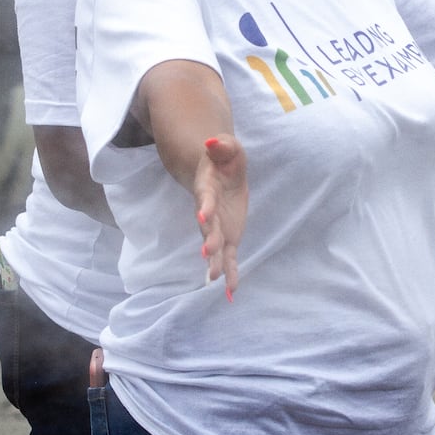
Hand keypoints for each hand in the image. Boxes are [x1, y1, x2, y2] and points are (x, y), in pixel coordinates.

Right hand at [194, 134, 246, 298]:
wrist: (218, 173)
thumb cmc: (224, 160)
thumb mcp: (228, 147)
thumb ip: (223, 146)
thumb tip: (213, 141)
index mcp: (207, 189)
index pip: (206, 198)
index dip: (205, 206)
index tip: (203, 215)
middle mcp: (209, 212)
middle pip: (208, 227)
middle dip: (208, 238)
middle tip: (207, 251)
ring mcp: (218, 227)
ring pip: (215, 247)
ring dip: (214, 262)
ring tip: (214, 279)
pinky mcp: (228, 238)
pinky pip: (229, 258)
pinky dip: (230, 274)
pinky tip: (231, 293)